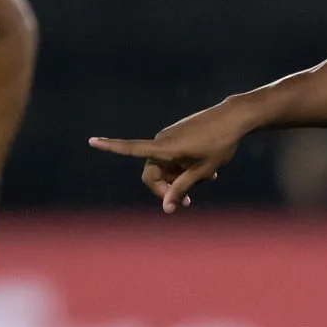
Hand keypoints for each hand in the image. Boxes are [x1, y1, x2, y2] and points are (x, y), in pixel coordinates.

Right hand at [89, 101, 254, 210]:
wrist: (234, 118)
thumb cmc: (220, 144)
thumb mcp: (203, 170)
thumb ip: (182, 188)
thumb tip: (166, 208)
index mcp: (165, 147)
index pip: (132, 148)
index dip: (111, 146)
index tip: (92, 140)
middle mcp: (162, 140)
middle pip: (152, 172)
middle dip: (166, 188)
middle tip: (187, 204)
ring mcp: (170, 137)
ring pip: (167, 167)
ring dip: (180, 178)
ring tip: (209, 180)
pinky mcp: (178, 136)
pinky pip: (174, 158)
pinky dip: (185, 167)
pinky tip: (209, 171)